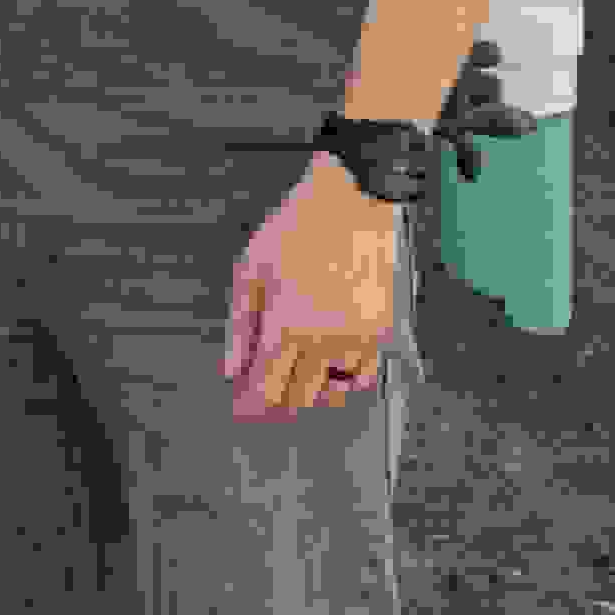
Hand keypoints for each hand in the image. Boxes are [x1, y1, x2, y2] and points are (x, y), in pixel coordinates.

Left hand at [227, 164, 402, 418]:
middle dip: (279, 400)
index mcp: (286, 326)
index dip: (252, 404)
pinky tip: (330, 364)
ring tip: (297, 370)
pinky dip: (347, 378)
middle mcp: (325, 341)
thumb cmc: (297, 230)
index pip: (266, 387)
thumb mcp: (251, 269)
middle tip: (265, 390)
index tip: (242, 409)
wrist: (353, 205)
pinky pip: (365, 375)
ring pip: (334, 392)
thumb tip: (231, 368)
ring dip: (313, 389)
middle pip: (299, 397)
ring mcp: (358, 340)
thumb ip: (239, 325)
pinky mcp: (383, 334)